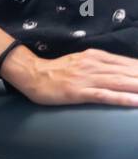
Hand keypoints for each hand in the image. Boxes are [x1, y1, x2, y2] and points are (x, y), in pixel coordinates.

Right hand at [2, 45, 137, 106]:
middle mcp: (93, 65)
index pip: (127, 63)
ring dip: (137, 86)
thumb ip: (101, 64)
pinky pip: (105, 95)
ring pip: (120, 82)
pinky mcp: (79, 92)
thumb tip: (122, 69)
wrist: (31, 74)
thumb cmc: (56, 70)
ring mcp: (86, 78)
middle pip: (127, 72)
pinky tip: (135, 102)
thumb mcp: (81, 61)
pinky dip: (122, 98)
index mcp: (95, 56)